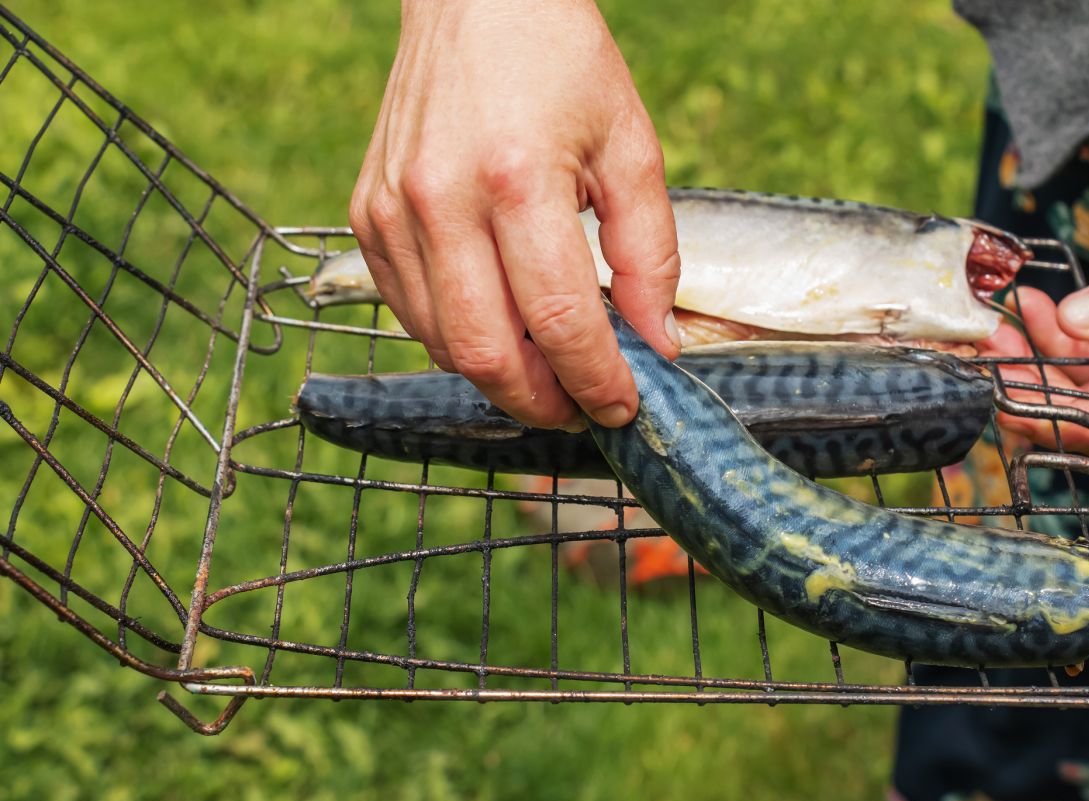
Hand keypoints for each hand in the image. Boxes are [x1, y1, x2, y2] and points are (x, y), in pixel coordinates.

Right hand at [350, 0, 680, 430]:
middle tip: (581, 408)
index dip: (596, 379)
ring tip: (548, 372)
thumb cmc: (561, 63)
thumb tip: (657, 342)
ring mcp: (393, 212)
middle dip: (541, 403)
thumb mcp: (631, 145)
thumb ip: (651, 251)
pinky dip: (458, 339)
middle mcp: (441, 201)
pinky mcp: (368, 215)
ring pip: (442, 344)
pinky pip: (410, 312)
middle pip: (486, 353)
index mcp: (516, 179)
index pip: (557, 319)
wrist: (473, 0)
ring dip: (501, 377)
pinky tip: (500, 326)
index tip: (624, 405)